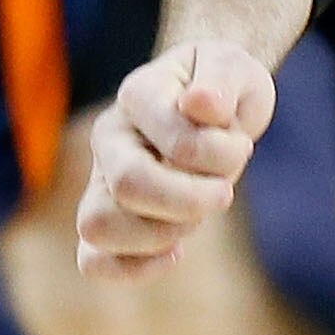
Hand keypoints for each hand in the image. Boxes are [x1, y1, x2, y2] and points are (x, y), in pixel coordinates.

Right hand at [76, 42, 275, 275]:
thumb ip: (219, 80)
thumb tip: (199, 103)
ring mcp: (103, 180)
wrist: (212, 102)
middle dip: (190, 200)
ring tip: (195, 216)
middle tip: (224, 193)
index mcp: (138, 94)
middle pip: (128, 185)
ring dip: (162, 233)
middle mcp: (110, 138)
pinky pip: (92, 260)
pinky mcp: (109, 216)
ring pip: (97, 227)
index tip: (242, 143)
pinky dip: (133, 268)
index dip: (216, 153)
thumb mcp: (232, 67)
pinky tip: (175, 252)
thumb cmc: (221, 85)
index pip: (173, 137)